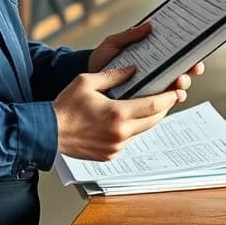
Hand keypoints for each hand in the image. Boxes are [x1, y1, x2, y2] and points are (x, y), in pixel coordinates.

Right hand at [53, 66, 181, 160]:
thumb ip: (114, 75)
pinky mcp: (110, 155)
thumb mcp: (87, 81)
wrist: (48, 133)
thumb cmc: (65, 106)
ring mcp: (116, 146)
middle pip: (154, 120)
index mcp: (117, 113)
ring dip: (148, 119)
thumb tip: (133, 69)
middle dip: (163, 108)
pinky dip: (132, 129)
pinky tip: (127, 119)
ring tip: (150, 105)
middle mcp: (120, 133)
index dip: (169, 98)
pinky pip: (129, 140)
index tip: (177, 91)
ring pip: (142, 131)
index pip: (154, 105)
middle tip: (169, 97)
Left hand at [88, 22, 205, 95]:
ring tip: (178, 83)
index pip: (176, 54)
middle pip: (181, 72)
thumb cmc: (101, 59)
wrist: (87, 80)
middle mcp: (156, 72)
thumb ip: (130, 35)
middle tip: (189, 69)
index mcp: (152, 56)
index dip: (190, 54)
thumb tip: (148, 25)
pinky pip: (161, 104)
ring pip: (175, 89)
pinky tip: (170, 99)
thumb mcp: (114, 43)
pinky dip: (169, 102)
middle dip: (190, 71)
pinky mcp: (144, 103)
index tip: (195, 54)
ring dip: (182, 86)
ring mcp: (151, 88)